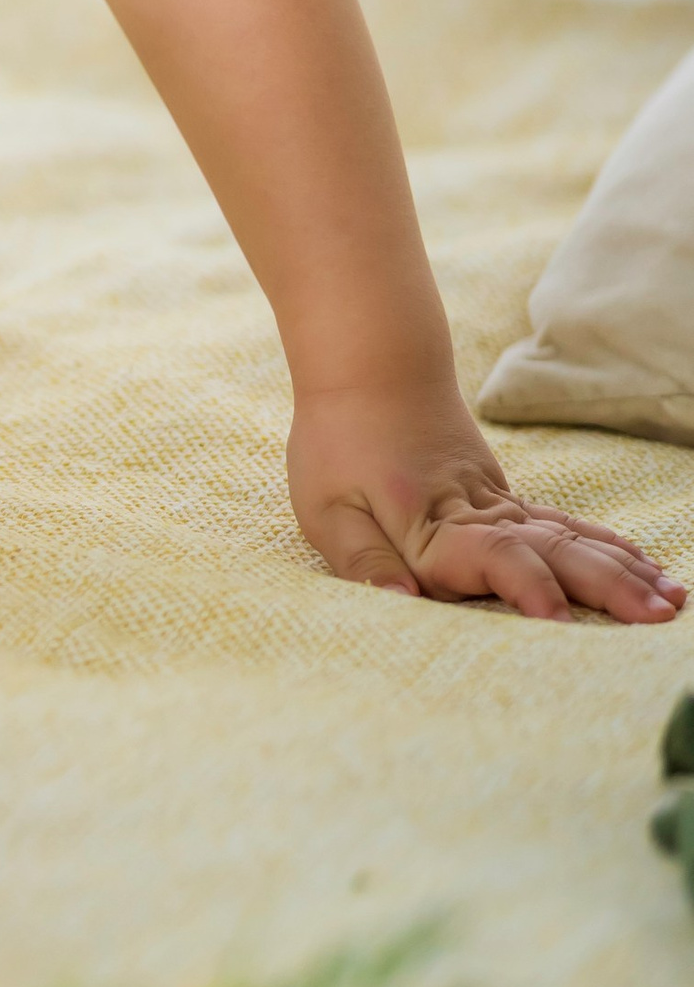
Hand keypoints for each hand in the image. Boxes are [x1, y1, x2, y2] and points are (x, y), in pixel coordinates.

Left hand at [290, 382, 685, 621]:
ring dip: (622, 571)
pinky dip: (609, 547)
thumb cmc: (338, 441)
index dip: (524, 585)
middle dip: (607, 588)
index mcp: (434, 522)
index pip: (489, 556)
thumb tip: (402, 602)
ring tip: (671, 602)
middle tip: (656, 619)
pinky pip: (567, 525)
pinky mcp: (507, 498)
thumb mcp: (327, 505)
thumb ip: (364, 559)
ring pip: (571, 538)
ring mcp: (501, 503)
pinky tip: (646, 568)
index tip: (559, 620)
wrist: (368, 366)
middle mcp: (479, 514)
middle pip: (552, 550)